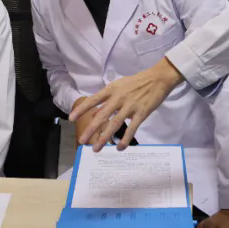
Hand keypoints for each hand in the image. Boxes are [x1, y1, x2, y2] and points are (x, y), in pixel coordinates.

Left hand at [68, 58, 183, 150]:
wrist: (157, 79)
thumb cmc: (136, 82)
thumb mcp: (119, 86)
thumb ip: (107, 100)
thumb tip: (95, 113)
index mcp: (111, 89)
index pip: (93, 100)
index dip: (82, 109)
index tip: (71, 118)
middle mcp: (118, 98)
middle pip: (102, 116)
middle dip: (91, 129)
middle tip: (82, 141)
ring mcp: (130, 106)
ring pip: (115, 124)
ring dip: (105, 137)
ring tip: (97, 148)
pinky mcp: (141, 113)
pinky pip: (132, 128)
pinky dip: (125, 139)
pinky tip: (119, 148)